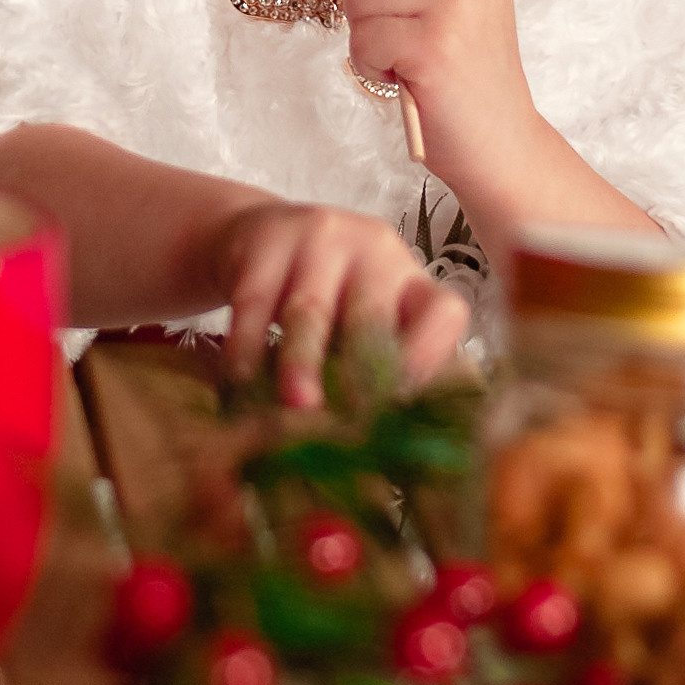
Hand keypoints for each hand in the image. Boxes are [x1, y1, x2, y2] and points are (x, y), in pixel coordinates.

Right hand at [209, 199, 472, 411]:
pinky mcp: (269, 236)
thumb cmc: (325, 298)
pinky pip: (255, 301)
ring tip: (293, 406)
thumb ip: (375, 372)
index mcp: (412, 281)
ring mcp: (322, 235)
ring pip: (309, 310)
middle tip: (343, 427)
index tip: (403, 405)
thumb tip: (387, 451)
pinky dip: (246, 346)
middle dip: (356, 376)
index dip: (431, 360)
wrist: (262, 232)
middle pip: (370, 317)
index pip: (443, 314)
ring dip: (300, 363)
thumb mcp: (360, 324)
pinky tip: (240, 379)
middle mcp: (376, 250)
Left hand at [336, 0, 659, 261]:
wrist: (501, 144)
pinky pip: (362, 38)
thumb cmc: (463, 77)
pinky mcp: (434, 47)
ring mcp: (456, 6)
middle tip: (385, 31)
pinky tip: (401, 79)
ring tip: (398, 59)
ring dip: (362, 34)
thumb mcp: (453, 2)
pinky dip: (368, 66)